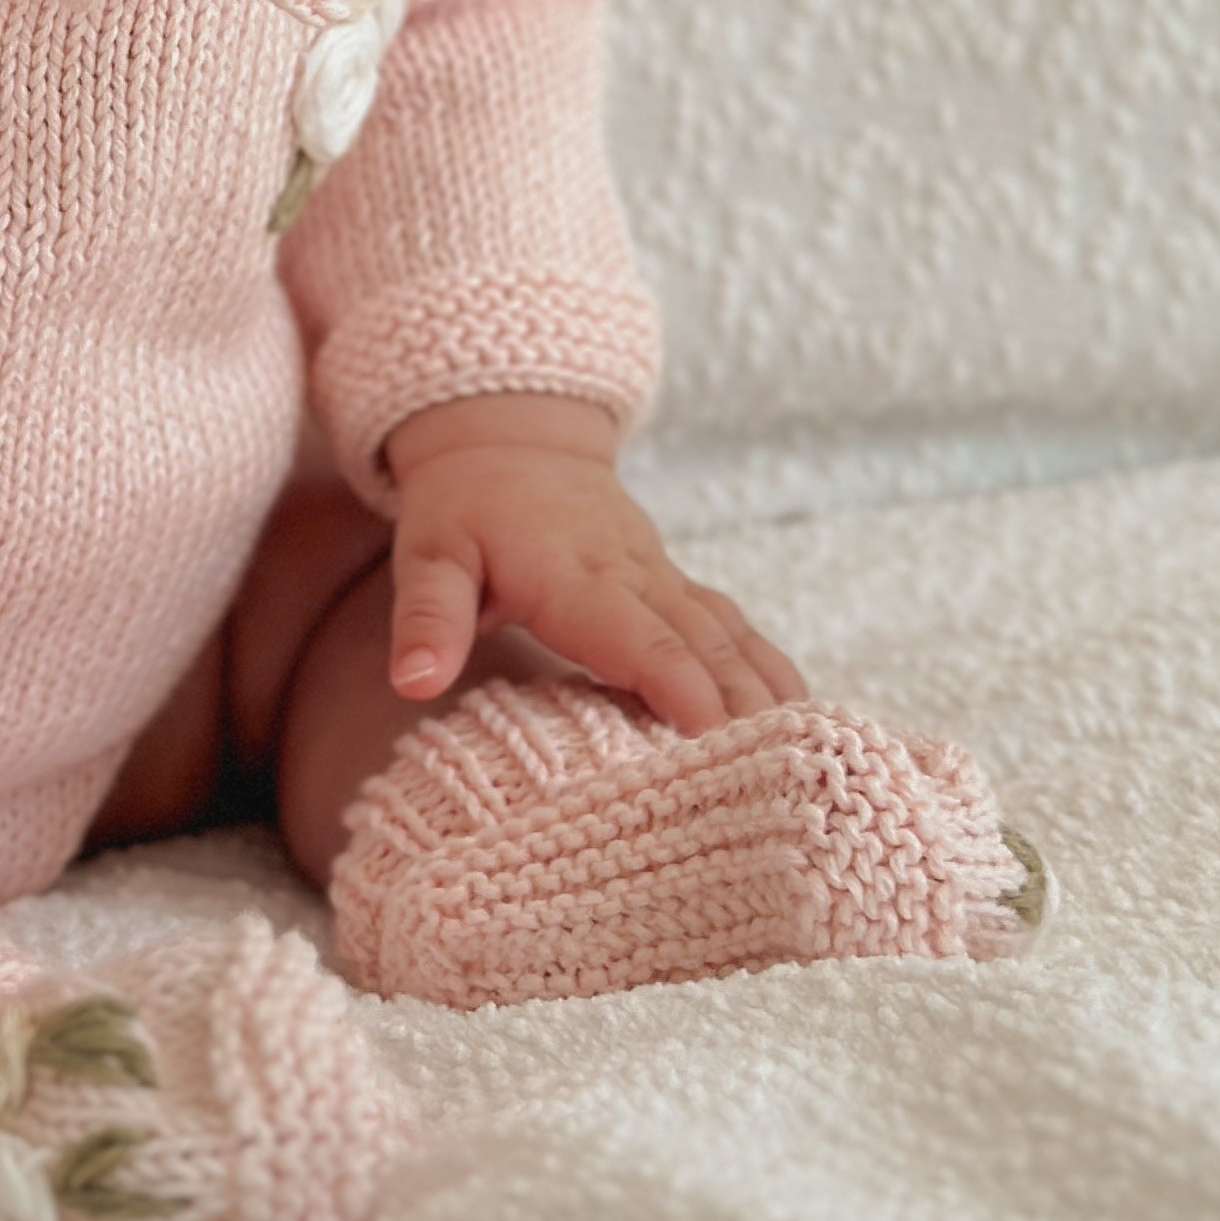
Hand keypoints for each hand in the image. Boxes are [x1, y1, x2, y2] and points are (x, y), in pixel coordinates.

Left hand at [382, 393, 807, 735]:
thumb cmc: (463, 508)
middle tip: (782, 780)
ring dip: (768, 693)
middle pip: (702, 645)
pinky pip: (732, 628)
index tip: (714, 739)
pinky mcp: (676, 585)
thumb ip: (426, 618)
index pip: (638, 636)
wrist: (509, 441)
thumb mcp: (427, 554)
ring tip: (807, 760)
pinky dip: (768, 670)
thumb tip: (413, 683)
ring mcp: (663, 578)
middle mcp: (634, 576)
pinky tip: (798, 717)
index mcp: (573, 576)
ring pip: (729, 637)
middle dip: (745, 708)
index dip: (679, 685)